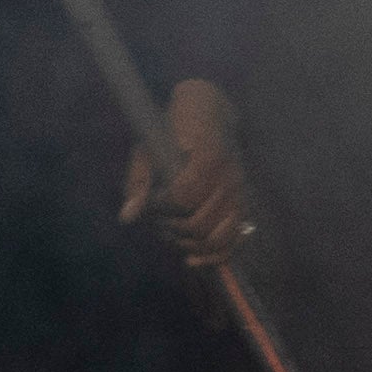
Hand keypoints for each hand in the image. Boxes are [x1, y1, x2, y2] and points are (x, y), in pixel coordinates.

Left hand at [126, 75, 261, 268]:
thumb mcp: (149, 145)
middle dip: (172, 227)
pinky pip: (233, 243)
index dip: (161, 206)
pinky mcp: (244, 206)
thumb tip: (127, 217)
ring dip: (188, 243)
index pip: (183, 197)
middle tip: (158, 218)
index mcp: (209, 155)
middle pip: (199, 224)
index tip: (153, 198)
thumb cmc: (174, 128)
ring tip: (171, 231)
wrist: (211, 112)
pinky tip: (191, 259)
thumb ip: (139, 180)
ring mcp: (241, 194)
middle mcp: (231, 177)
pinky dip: (214, 258)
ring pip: (216, 239)